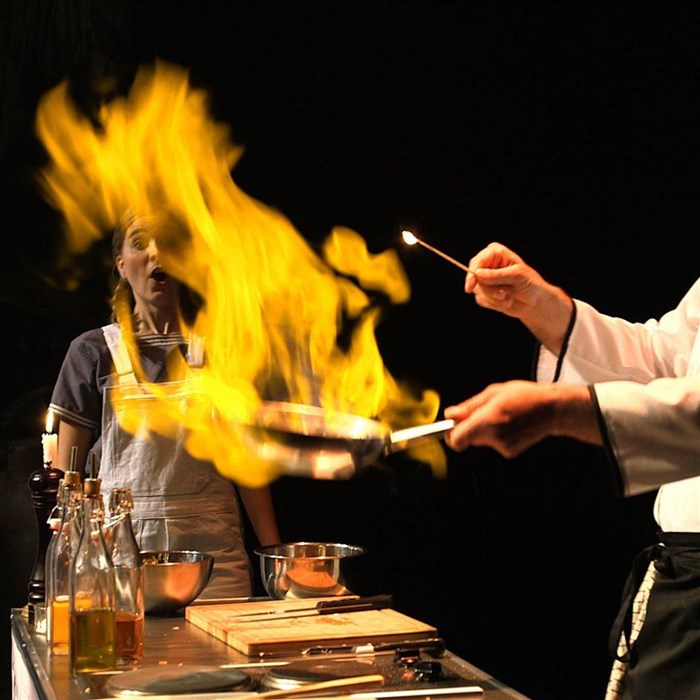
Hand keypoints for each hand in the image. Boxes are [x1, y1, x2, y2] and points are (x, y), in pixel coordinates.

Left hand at [444, 381, 600, 456]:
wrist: (552, 410)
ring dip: (484, 430)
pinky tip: (510, 424)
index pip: (456, 439)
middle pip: (467, 438)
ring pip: (480, 440)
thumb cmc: (523, 396)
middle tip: (482, 412)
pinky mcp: (510, 452)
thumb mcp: (493, 393)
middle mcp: (493, 437)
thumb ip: (469, 406)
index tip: (451, 427)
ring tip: (501, 415)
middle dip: (469, 427)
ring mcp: (502, 447)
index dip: (450, 434)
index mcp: (487, 420)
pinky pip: (493, 443)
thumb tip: (450, 415)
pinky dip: (496, 435)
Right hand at [465, 242, 550, 318]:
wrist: (535, 302)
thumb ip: (497, 275)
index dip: (472, 273)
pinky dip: (494, 304)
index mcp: (495, 253)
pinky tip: (506, 301)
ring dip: (494, 298)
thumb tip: (477, 274)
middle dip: (489, 290)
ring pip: (478, 290)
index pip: (477, 261)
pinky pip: (481, 300)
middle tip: (503, 294)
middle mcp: (488, 264)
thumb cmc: (531, 284)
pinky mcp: (484, 292)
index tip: (471, 286)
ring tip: (508, 297)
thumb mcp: (517, 276)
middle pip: (474, 277)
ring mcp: (485, 279)